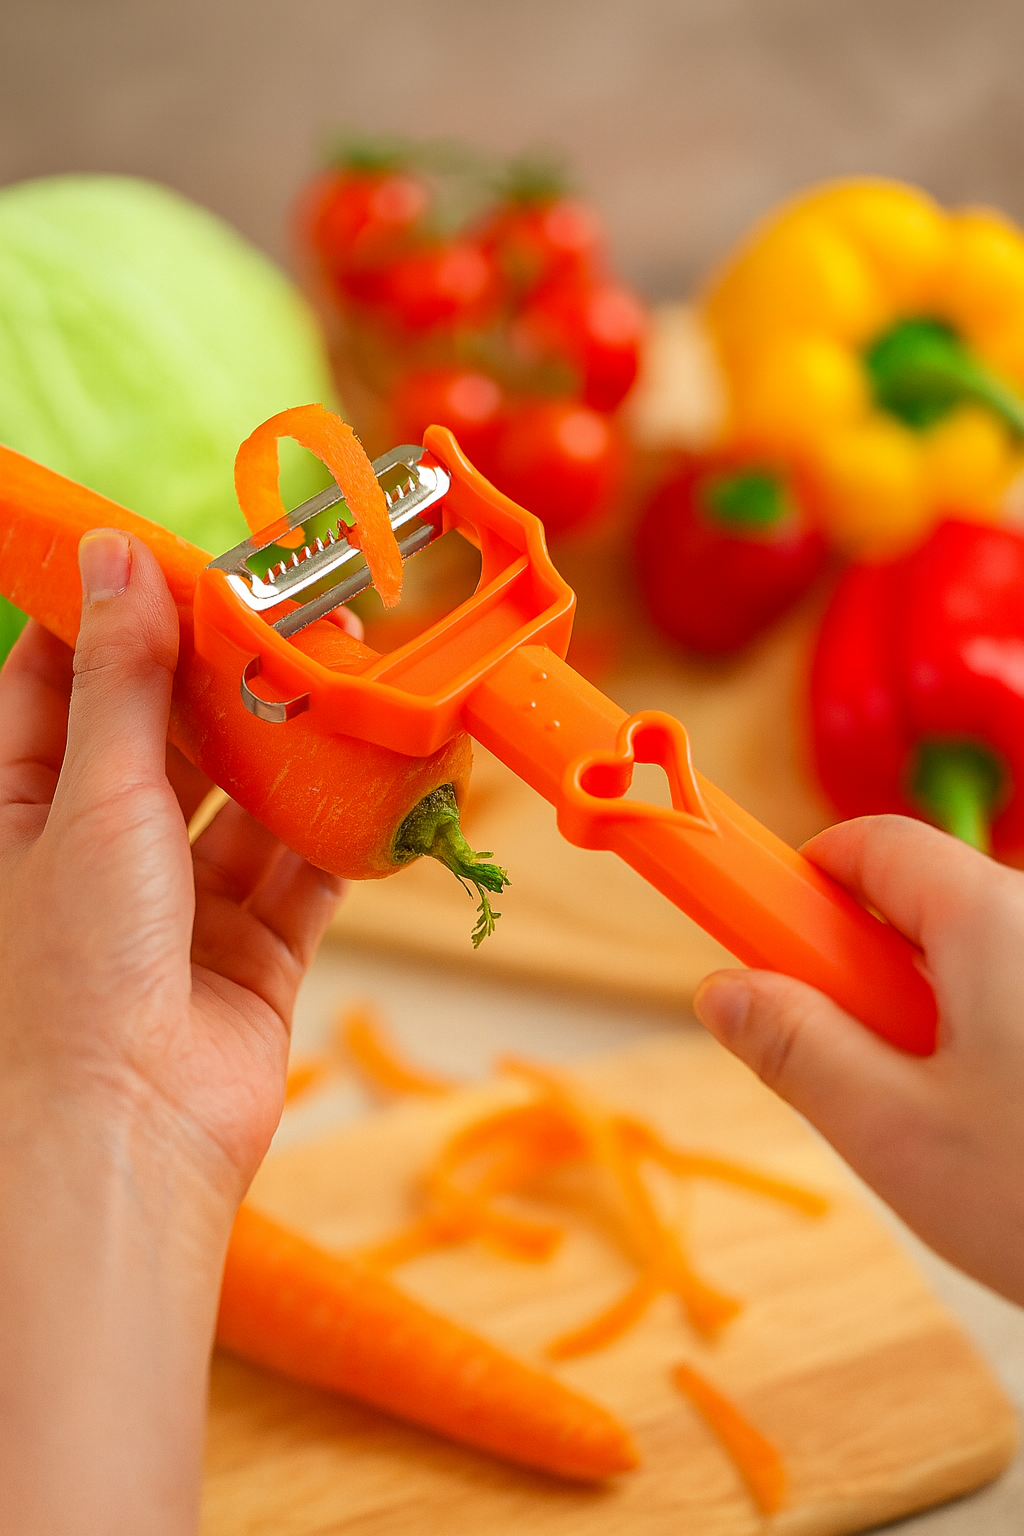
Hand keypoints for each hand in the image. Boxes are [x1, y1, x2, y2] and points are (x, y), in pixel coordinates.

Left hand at [0, 530, 343, 1534]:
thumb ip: (122, 680)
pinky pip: (304, 870)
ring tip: (350, 673)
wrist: (128, 1142)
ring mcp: (181, 901)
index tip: (175, 550)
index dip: (114, 613)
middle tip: (292, 604)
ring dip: (294, 746)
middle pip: (167, 733)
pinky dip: (344, 828)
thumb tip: (119, 553)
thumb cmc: (71, 970)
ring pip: (245, 798)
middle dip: (225, 674)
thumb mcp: (94, 800)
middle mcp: (100, 849)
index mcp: (22, 810)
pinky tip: (388, 773)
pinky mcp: (255, 948)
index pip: (61, 681)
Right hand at [694, 813, 1023, 1305]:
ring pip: (975, 958)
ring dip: (925, 1013)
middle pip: (925, 901)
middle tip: (842, 1056)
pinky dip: (982, 1038)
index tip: (763, 934)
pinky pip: (1017, 996)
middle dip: (861, 965)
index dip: (802, 879)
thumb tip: (722, 990)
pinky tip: (995, 1128)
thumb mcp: (895, 1132)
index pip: (874, 845)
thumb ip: (797, 1048)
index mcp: (991, 921)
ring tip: (929, 1116)